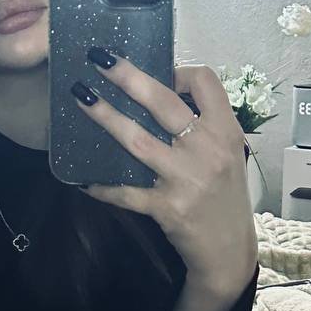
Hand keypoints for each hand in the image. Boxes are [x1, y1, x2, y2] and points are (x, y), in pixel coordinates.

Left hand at [73, 55, 256, 306]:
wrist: (229, 252)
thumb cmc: (224, 196)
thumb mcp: (226, 155)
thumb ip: (202, 126)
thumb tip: (159, 91)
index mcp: (225, 131)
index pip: (206, 83)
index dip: (179, 70)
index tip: (158, 70)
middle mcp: (208, 149)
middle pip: (163, 102)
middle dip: (127, 76)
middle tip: (98, 58)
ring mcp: (187, 179)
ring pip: (137, 140)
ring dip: (105, 117)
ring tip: (81, 97)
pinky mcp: (167, 207)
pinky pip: (126, 192)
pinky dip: (103, 186)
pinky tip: (82, 179)